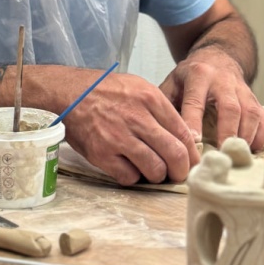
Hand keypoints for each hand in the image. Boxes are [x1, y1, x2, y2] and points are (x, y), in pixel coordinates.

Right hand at [63, 71, 200, 185]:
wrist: (69, 93)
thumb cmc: (105, 90)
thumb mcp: (138, 86)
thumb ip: (161, 108)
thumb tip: (183, 136)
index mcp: (150, 99)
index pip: (184, 133)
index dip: (193, 154)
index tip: (193, 162)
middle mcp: (138, 118)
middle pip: (175, 155)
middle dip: (181, 170)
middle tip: (178, 174)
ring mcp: (119, 138)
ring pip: (155, 170)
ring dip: (157, 175)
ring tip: (152, 170)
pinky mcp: (102, 154)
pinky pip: (129, 177)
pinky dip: (132, 177)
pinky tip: (129, 166)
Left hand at [159, 49, 263, 151]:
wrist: (218, 57)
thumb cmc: (190, 77)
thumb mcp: (172, 82)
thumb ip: (164, 104)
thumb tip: (161, 134)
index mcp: (198, 75)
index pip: (195, 101)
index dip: (193, 121)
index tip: (193, 142)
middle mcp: (223, 81)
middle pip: (229, 107)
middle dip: (226, 133)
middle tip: (220, 155)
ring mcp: (243, 90)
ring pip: (250, 113)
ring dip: (245, 137)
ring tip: (235, 156)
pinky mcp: (257, 100)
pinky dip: (261, 138)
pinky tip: (250, 150)